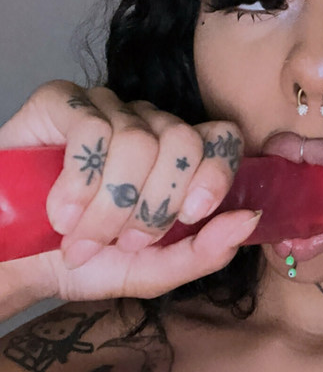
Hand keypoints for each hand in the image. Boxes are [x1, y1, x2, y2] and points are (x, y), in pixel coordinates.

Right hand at [0, 80, 260, 306]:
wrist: (13, 260)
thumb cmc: (83, 261)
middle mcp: (147, 124)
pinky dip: (80, 182)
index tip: (192, 215)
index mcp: (177, 157)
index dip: (215, 173)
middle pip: (183, 140)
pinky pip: (93, 128)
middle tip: (124, 241)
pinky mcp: (62, 101)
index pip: (221, 138)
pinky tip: (62, 212)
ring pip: (138, 140)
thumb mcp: (150, 270)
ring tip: (81, 237)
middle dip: (155, 205)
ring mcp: (105, 108)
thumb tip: (250, 219)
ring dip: (110, 206)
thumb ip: (203, 252)